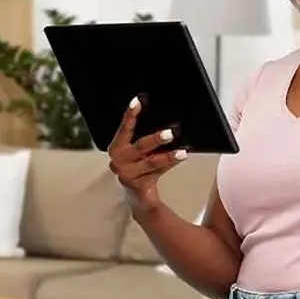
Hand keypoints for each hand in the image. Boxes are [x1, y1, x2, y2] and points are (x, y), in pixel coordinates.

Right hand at [107, 96, 187, 211]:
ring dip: (168, 156)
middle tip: (170, 133)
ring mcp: (127, 175)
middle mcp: (119, 161)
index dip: (130, 114)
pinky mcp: (138, 186)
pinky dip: (169, 165)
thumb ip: (148, 138)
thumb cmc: (139, 166)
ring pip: (151, 162)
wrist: (137, 196)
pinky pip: (157, 173)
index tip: (137, 101)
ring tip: (182, 152)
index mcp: (117, 147)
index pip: (124, 128)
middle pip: (140, 146)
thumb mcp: (140, 151)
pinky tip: (179, 159)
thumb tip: (168, 121)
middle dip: (156, 139)